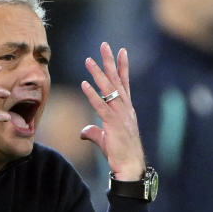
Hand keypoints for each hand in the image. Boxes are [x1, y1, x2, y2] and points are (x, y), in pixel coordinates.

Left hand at [79, 42, 146, 179]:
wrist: (130, 166)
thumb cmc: (120, 153)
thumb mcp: (105, 139)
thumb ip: (94, 132)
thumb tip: (83, 131)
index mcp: (126, 109)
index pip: (124, 83)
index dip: (122, 67)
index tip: (121, 51)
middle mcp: (125, 108)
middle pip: (116, 80)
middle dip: (110, 62)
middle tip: (105, 45)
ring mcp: (120, 115)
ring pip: (108, 90)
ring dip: (98, 74)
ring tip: (88, 60)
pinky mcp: (113, 124)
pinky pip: (101, 106)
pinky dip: (92, 95)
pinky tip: (84, 84)